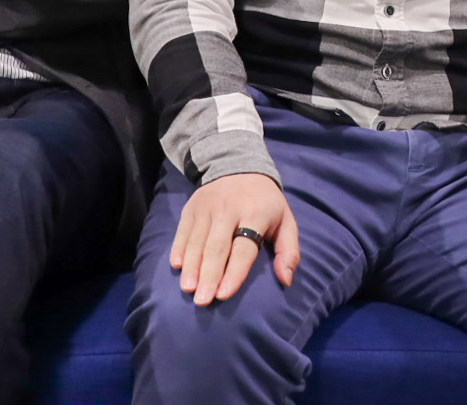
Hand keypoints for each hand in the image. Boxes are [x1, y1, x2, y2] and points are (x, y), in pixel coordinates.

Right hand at [169, 173, 299, 306]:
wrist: (239, 165)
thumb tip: (286, 281)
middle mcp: (229, 209)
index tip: (224, 295)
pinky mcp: (192, 207)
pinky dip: (179, 248)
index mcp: (255, 214)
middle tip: (202, 301)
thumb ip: (289, 251)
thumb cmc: (265, 203)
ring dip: (191, 266)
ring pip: (197, 241)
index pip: (243, 248)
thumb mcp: (286, 221)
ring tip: (188, 289)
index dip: (234, 272)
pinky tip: (177, 266)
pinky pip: (183, 230)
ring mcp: (207, 207)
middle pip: (216, 247)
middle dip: (208, 275)